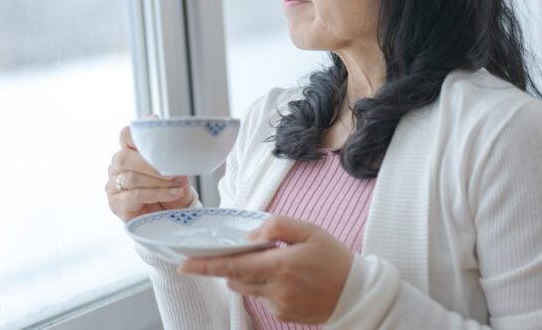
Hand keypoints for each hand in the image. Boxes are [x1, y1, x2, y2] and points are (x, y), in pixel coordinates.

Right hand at [106, 123, 194, 222]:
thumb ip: (168, 156)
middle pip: (124, 157)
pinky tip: (173, 194)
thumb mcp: (174, 170)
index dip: (139, 135)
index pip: (126, 136)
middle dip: (150, 164)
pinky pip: (135, 196)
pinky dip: (157, 194)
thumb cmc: (170, 189)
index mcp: (128, 152)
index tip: (160, 138)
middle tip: (171, 172)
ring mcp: (114, 187)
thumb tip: (172, 142)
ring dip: (159, 182)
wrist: (172, 215)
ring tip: (178, 184)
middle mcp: (117, 167)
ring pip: (132, 178)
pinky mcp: (117, 205)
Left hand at [179, 216, 352, 324]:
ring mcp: (278, 305)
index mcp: (280, 265)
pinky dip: (265, 287)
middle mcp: (276, 289)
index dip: (206, 265)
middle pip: (235, 278)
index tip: (184, 264)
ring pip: (247, 289)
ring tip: (273, 264)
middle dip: (230, 266)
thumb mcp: (309, 231)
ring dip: (248, 276)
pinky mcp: (284, 315)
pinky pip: (262, 299)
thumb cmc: (334, 258)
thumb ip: (277, 226)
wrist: (358, 293)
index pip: (234, 265)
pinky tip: (288, 280)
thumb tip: (251, 235)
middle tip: (243, 252)